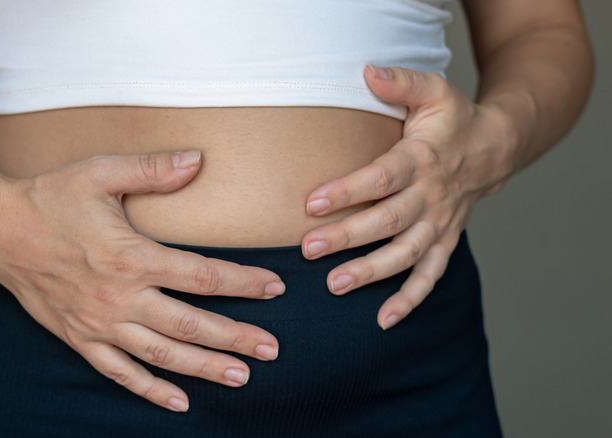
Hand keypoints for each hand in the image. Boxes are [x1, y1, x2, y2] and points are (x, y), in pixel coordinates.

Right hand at [0, 151, 283, 411]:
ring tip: (241, 377)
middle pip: (191, 323)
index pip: (202, 275)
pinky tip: (178, 401)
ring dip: (204, 367)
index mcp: (131, 256)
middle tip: (273, 349)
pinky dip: (149, 389)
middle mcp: (119, 297)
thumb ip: (152, 170)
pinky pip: (119, 372)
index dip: (243, 282)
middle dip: (236, 337)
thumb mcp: (101, 172)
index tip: (275, 287)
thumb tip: (198, 160)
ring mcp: (99, 323)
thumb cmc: (51, 198)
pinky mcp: (80, 338)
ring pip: (162, 354)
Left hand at [302, 66, 511, 329]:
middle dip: (348, 237)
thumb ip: (401, 83)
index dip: (347, 191)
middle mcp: (431, 196)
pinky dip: (411, 299)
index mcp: (421, 159)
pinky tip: (384, 320)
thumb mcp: (433, 90)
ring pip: (406, 254)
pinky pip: (430, 275)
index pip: (381, 178)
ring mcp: (440, 223)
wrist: (494, 147)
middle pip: (387, 221)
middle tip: (308, 250)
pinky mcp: (444, 241)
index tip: (311, 203)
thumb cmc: (452, 119)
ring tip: (335, 286)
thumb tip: (367, 72)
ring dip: (372, 273)